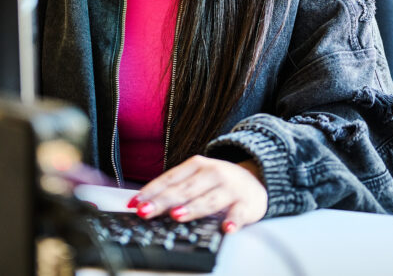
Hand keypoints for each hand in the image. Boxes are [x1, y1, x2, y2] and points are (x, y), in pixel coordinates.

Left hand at [127, 155, 266, 232]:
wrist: (257, 178)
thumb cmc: (219, 181)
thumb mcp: (197, 178)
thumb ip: (176, 189)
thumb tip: (145, 204)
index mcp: (197, 165)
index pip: (170, 178)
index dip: (151, 191)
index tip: (135, 203)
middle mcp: (213, 173)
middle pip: (185, 189)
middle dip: (164, 201)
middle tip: (146, 211)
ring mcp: (230, 188)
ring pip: (209, 200)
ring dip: (192, 208)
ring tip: (177, 216)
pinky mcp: (247, 203)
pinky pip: (239, 214)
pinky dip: (233, 221)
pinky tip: (226, 228)